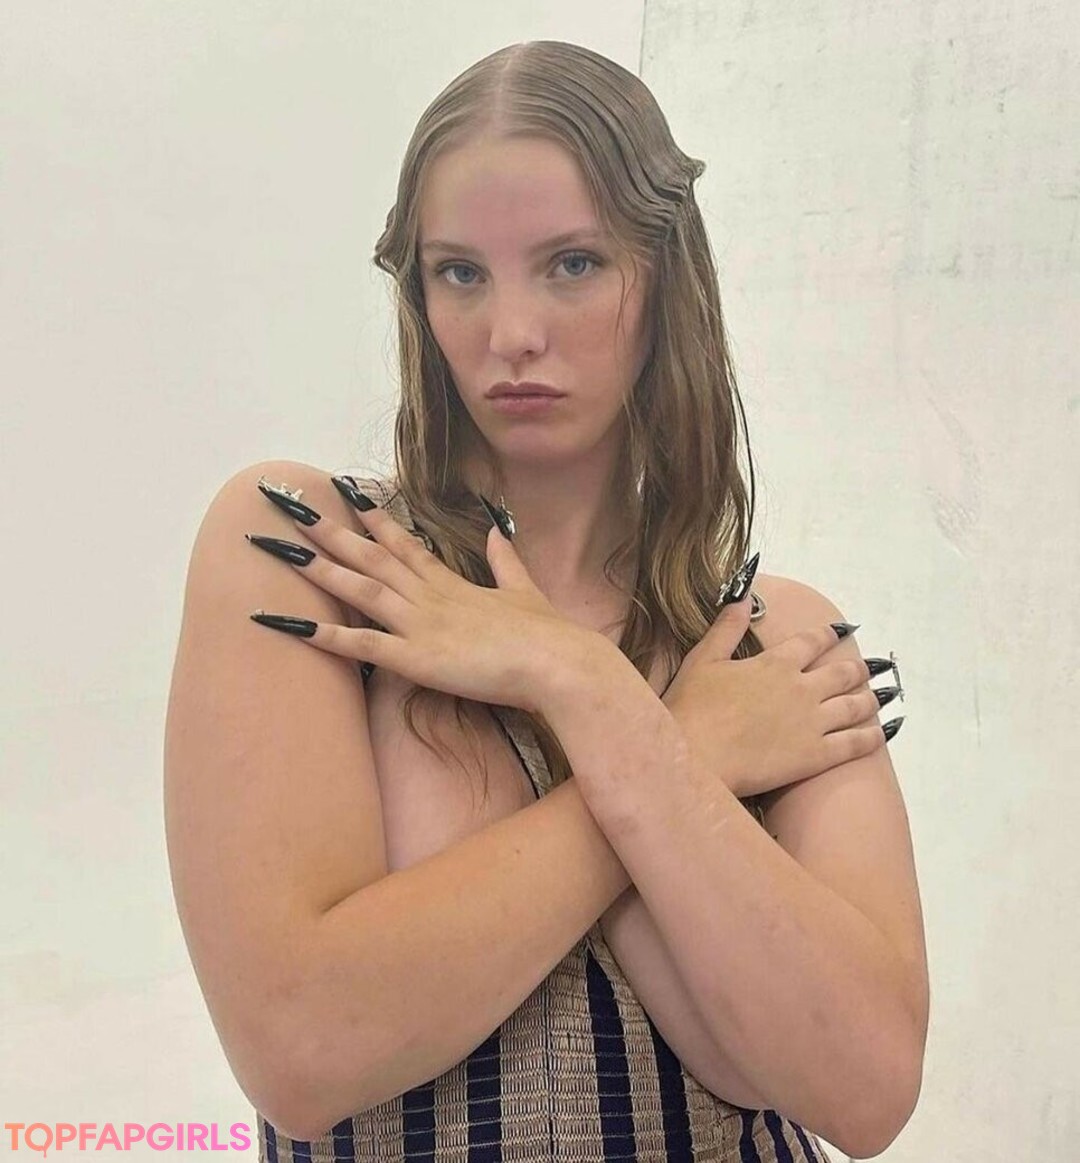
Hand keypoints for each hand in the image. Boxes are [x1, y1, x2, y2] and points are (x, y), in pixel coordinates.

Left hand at [247, 476, 596, 713]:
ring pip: (360, 588)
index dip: (371, 517)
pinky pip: (363, 645)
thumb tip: (495, 531)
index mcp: (451, 582)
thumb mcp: (524, 590)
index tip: (344, 491)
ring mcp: (420, 623)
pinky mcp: (418, 657)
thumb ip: (504, 560)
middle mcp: (429, 595)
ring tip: (279, 549)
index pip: (402, 542)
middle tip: (289, 506)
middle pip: (369, 555)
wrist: (559, 662)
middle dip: (327, 529)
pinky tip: (293, 624)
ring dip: (318, 568)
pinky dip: (326, 634)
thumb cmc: (546, 634)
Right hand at [661, 592, 891, 798]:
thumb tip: (742, 597)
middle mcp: (801, 688)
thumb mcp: (703, 659)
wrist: (695, 758)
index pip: (812, 642)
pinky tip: (882, 732)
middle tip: (870, 667)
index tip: (844, 629)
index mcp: (775, 664)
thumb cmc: (692, 708)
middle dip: (858, 668)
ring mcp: (812, 723)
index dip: (830, 634)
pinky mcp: (816, 756)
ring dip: (871, 698)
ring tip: (882, 696)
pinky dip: (872, 736)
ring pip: (854, 706)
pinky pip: (854, 743)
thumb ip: (727, 628)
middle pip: (842, 673)